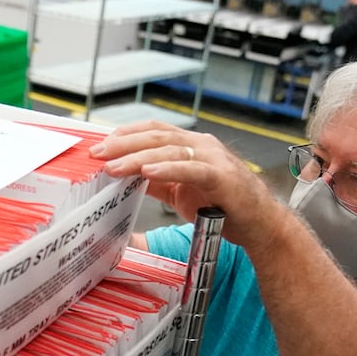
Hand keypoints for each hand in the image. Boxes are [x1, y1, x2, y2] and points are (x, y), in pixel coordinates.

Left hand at [90, 121, 284, 249]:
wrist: (259, 224)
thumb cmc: (222, 206)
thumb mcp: (180, 192)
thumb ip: (156, 182)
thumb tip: (124, 177)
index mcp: (191, 145)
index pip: (154, 130)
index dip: (126, 134)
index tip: (99, 145)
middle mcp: (202, 145)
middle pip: (157, 136)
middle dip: (123, 144)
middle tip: (97, 154)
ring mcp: (213, 158)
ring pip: (169, 150)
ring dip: (137, 157)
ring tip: (113, 167)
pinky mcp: (221, 177)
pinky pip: (190, 169)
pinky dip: (167, 169)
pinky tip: (146, 172)